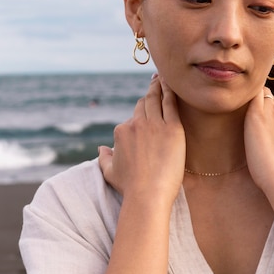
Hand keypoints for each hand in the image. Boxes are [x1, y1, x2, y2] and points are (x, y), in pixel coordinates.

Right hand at [99, 75, 184, 204]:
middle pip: (143, 104)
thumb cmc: (130, 187)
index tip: (145, 107)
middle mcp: (136, 124)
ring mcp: (155, 125)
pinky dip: (170, 92)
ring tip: (163, 78)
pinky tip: (172, 84)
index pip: (132, 118)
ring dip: (159, 86)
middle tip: (155, 81)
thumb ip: (104, 158)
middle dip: (149, 92)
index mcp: (121, 132)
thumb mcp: (110, 172)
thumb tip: (101, 148)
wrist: (147, 195)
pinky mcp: (172, 129)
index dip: (139, 114)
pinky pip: (171, 104)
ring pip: (155, 99)